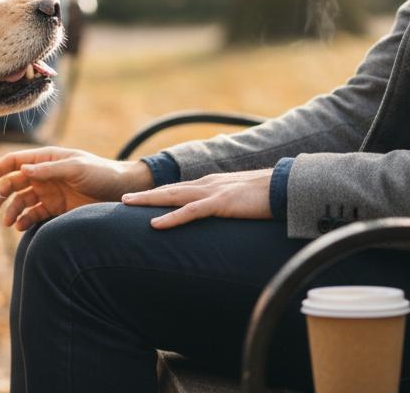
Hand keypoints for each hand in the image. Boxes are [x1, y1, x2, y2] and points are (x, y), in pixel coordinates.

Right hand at [0, 147, 154, 230]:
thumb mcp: (76, 167)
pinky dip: (24, 221)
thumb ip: (49, 169)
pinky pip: (33, 215)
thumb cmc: (101, 173)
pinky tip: (20, 227)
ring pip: (20, 201)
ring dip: (10, 210)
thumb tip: (22, 170)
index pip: (14, 162)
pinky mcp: (55, 210)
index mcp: (46, 159)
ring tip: (7, 222)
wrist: (122, 193)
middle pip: (12, 184)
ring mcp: (48, 193)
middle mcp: (43, 175)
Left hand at [121, 169, 274, 229]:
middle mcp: (207, 184)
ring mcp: (213, 192)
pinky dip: (172, 218)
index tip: (139, 199)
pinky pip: (191, 212)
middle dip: (145, 195)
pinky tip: (156, 225)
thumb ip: (227, 205)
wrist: (287, 187)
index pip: (178, 189)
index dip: (158, 194)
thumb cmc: (267, 196)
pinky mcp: (222, 203)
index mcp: (211, 184)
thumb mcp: (241, 200)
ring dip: (149, 201)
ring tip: (128, 205)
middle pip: (169, 190)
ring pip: (173, 196)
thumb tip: (220, 215)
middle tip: (122, 199)